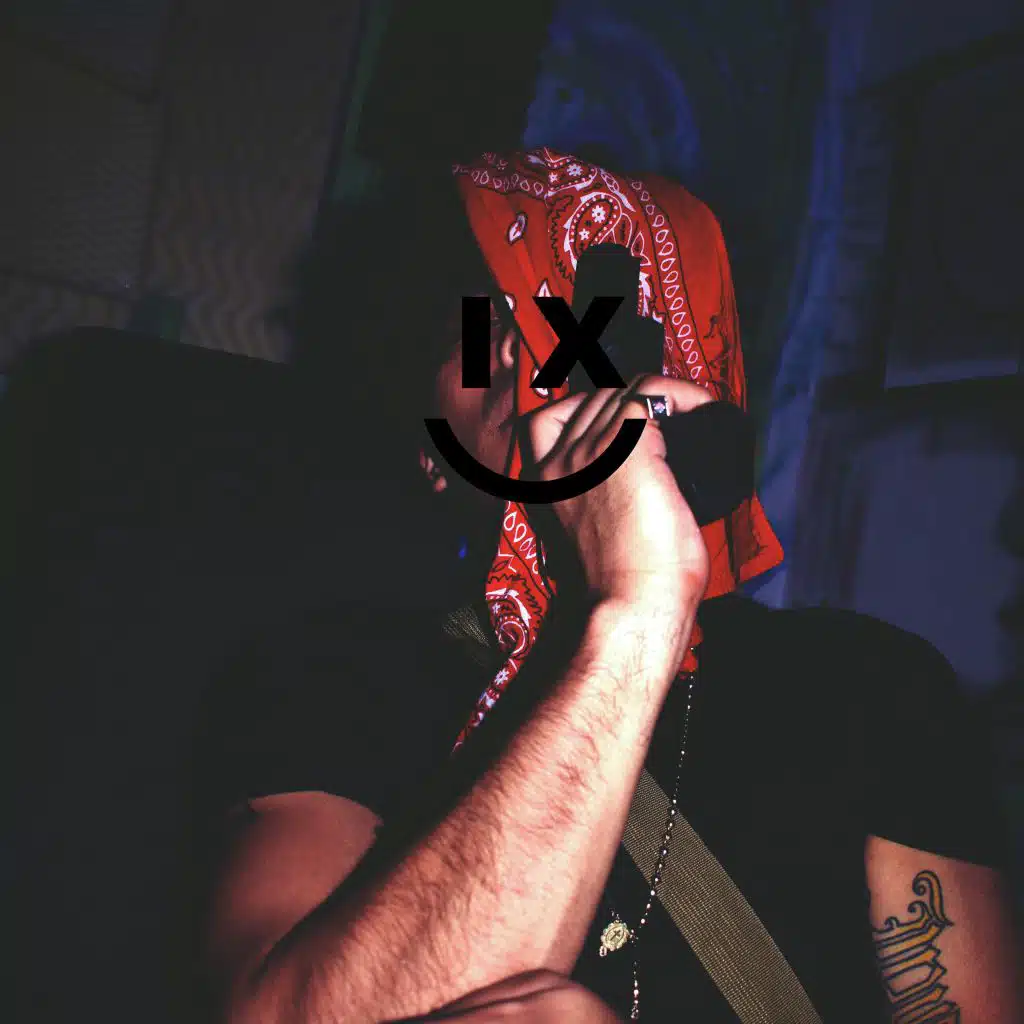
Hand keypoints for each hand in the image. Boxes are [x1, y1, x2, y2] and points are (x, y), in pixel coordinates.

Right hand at [526, 375, 711, 616]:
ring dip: (663, 399)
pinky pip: (653, 395)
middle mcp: (561, 460)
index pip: (549, 419)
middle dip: (634, 405)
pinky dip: (684, 397)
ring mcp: (591, 450)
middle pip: (596, 399)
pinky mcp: (627, 445)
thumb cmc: (628, 580)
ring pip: (624, 393)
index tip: (622, 425)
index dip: (589, 412)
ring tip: (694, 416)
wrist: (635, 599)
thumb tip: (647, 461)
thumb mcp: (597, 529)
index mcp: (545, 482)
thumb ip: (600, 490)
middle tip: (673, 422)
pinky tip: (704, 411)